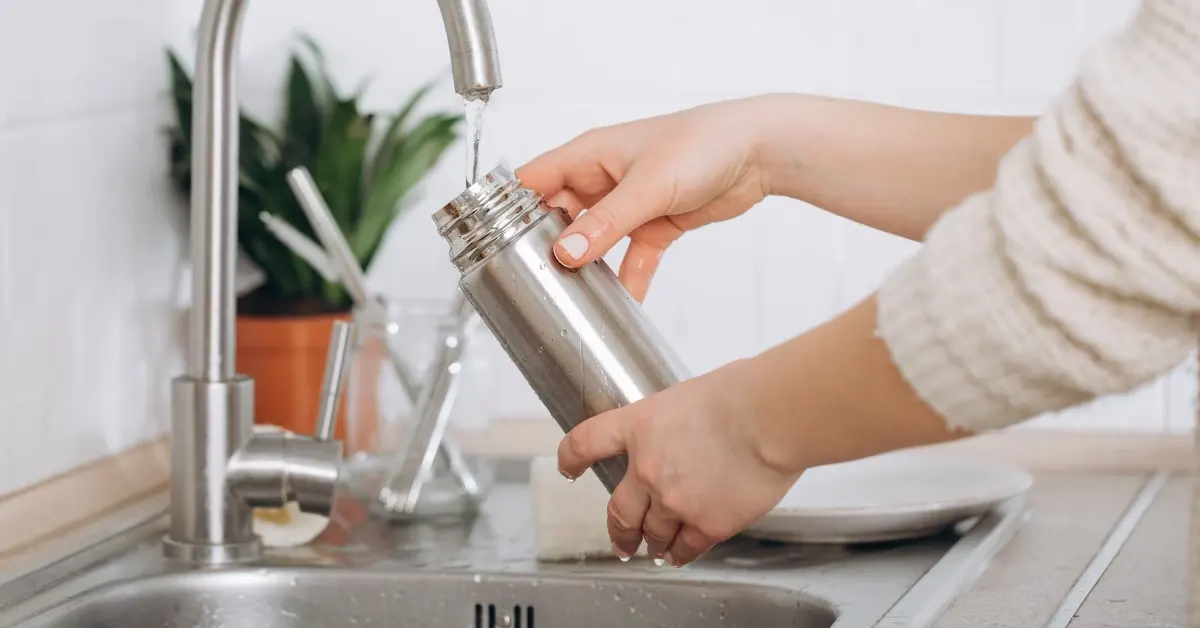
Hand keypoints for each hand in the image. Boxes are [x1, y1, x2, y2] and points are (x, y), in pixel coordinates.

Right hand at [516, 97, 774, 301]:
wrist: (760, 152)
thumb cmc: (703, 145)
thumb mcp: (647, 186)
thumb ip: (605, 223)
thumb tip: (565, 253)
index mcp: (589, 154)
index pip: (534, 181)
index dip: (510, 209)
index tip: (493, 243)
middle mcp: (603, 177)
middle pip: (558, 215)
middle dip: (546, 246)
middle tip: (532, 280)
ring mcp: (629, 202)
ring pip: (593, 240)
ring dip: (585, 266)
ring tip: (568, 297)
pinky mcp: (656, 223)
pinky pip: (631, 257)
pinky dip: (627, 279)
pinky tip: (623, 304)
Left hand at [556, 358, 802, 566]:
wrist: (769, 418)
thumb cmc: (743, 394)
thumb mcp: (690, 395)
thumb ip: (675, 421)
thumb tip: (689, 430)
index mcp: (640, 426)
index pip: (587, 442)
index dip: (571, 458)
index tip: (568, 468)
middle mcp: (647, 468)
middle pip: (618, 511)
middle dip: (617, 530)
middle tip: (620, 539)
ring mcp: (674, 500)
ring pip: (652, 534)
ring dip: (651, 543)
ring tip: (653, 549)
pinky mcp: (707, 524)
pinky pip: (686, 548)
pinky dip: (679, 553)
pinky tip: (678, 554)